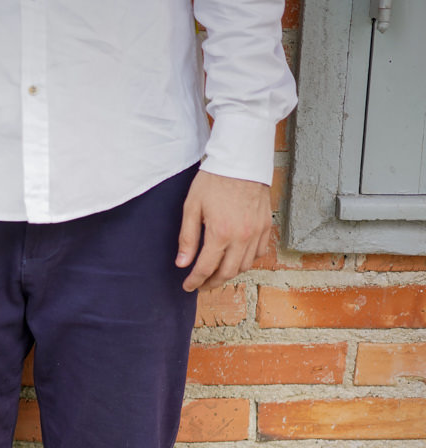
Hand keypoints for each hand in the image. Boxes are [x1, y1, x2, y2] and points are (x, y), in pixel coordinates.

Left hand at [176, 171, 270, 291]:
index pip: (206, 268)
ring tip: (216, 273)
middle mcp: (242, 236)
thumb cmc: (213, 181)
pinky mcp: (266, 225)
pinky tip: (235, 259)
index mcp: (221, 233)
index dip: (195, 281)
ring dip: (229, 274)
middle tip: (201, 284)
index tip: (188, 287)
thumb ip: (187, 239)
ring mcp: (257, 231)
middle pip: (228, 273)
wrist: (240, 160)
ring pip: (245, 265)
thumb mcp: (192, 208)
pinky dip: (247, 261)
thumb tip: (182, 264)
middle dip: (212, 283)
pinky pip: (259, 252)